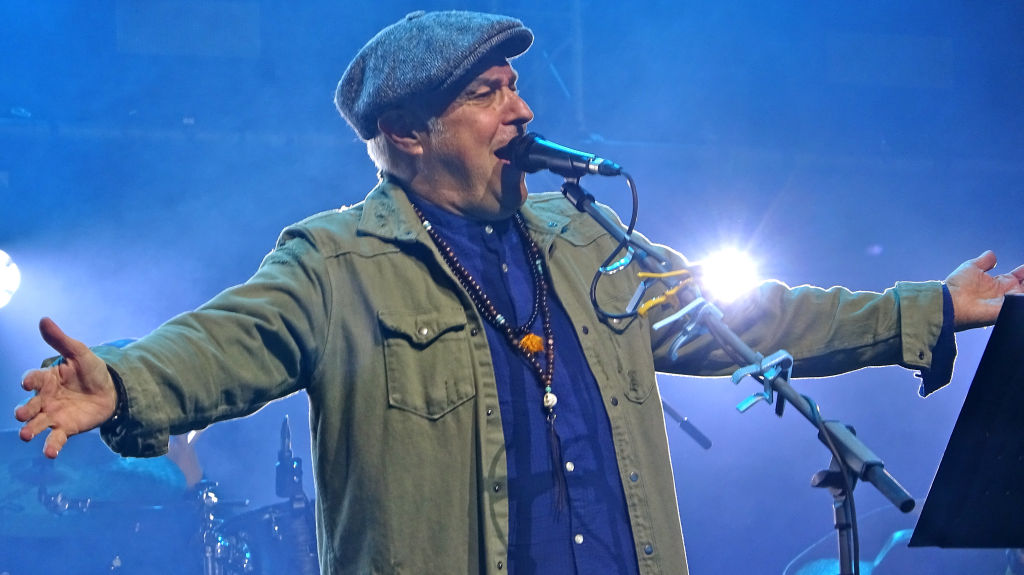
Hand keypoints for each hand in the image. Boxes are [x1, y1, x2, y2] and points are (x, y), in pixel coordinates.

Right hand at [14, 318, 117, 457]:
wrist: (112, 391)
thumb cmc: (92, 371)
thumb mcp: (79, 353)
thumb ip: (61, 340)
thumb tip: (43, 319)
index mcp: (47, 378)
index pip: (33, 379)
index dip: (30, 380)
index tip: (28, 382)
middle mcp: (45, 398)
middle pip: (29, 405)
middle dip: (23, 410)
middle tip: (23, 414)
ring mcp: (53, 415)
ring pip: (36, 424)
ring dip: (29, 430)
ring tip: (26, 435)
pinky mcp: (65, 428)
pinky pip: (55, 438)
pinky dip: (51, 446)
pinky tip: (50, 453)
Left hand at [945, 251, 1023, 330]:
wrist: (950, 301)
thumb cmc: (957, 286)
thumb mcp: (972, 268)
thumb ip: (984, 261)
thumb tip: (992, 254)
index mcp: (999, 284)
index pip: (1018, 277)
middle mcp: (1005, 294)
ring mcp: (1007, 303)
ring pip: (1022, 296)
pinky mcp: (1005, 310)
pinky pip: (1019, 305)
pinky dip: (1021, 300)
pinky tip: (1021, 293)